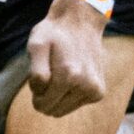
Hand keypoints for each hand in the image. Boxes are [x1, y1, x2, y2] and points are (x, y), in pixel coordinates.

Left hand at [24, 0, 108, 116]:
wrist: (81, 22)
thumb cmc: (54, 34)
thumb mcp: (36, 45)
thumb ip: (36, 71)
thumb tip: (42, 93)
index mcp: (68, 76)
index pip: (40, 104)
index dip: (35, 90)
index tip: (41, 72)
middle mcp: (85, 85)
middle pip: (52, 110)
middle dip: (46, 96)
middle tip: (50, 72)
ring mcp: (94, 90)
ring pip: (63, 110)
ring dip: (57, 95)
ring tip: (61, 72)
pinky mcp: (98, 93)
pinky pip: (74, 105)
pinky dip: (69, 94)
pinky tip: (72, 75)